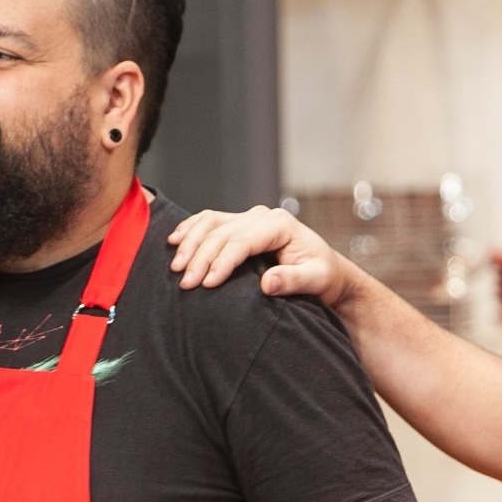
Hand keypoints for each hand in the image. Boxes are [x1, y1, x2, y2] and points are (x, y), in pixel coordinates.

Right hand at [168, 206, 351, 303]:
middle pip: (222, 233)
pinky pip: (210, 221)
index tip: (207, 284)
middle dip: (200, 257)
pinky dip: (190, 229)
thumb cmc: (324, 276)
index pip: (242, 241)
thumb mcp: (317, 280)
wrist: (328, 271)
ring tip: (176, 267)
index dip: (222, 261)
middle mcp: (263, 217)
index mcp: (280, 225)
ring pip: (210, 223)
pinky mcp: (240, 225)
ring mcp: (250, 218)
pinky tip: (174, 241)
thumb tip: (268, 284)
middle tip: (185, 283)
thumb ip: (294, 281)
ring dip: (190, 242)